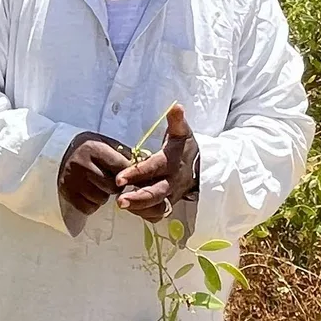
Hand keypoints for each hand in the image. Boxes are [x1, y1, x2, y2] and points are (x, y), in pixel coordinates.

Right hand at [59, 132, 131, 216]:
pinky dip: (92, 204)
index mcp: (94, 148)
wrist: (61, 152)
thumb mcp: (107, 145)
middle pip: (112, 186)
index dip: (127, 174)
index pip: (122, 167)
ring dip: (103, 195)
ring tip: (98, 186)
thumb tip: (145, 168)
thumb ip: (124, 156)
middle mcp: (81, 163)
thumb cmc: (91, 150)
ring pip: (101, 198)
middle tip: (110, 181)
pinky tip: (89, 193)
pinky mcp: (66, 192)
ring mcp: (72, 179)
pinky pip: (88, 207)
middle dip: (115, 186)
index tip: (127, 175)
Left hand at [117, 105, 199, 221]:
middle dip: (138, 198)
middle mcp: (171, 181)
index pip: (153, 168)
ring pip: (157, 207)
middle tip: (120, 201)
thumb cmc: (184, 148)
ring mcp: (170, 195)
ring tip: (122, 205)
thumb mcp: (183, 132)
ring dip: (140, 208)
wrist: (201, 168)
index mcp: (171, 162)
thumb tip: (176, 106)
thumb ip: (177, 121)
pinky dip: (145, 214)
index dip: (137, 174)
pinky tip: (131, 210)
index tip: (120, 178)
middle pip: (155, 193)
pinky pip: (158, 214)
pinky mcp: (168, 203)